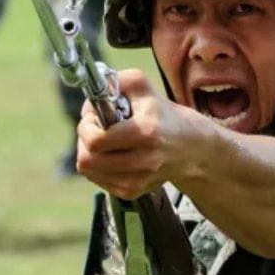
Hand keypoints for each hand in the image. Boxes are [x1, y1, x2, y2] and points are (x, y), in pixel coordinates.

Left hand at [76, 69, 205, 198]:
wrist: (190, 148)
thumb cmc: (162, 114)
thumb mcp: (142, 86)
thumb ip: (113, 82)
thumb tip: (90, 101)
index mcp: (146, 132)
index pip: (95, 141)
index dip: (86, 127)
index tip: (94, 118)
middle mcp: (143, 160)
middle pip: (87, 160)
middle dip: (84, 141)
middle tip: (96, 130)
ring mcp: (138, 180)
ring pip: (88, 172)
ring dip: (89, 154)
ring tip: (104, 142)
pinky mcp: (133, 192)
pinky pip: (98, 181)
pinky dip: (98, 167)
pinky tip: (112, 155)